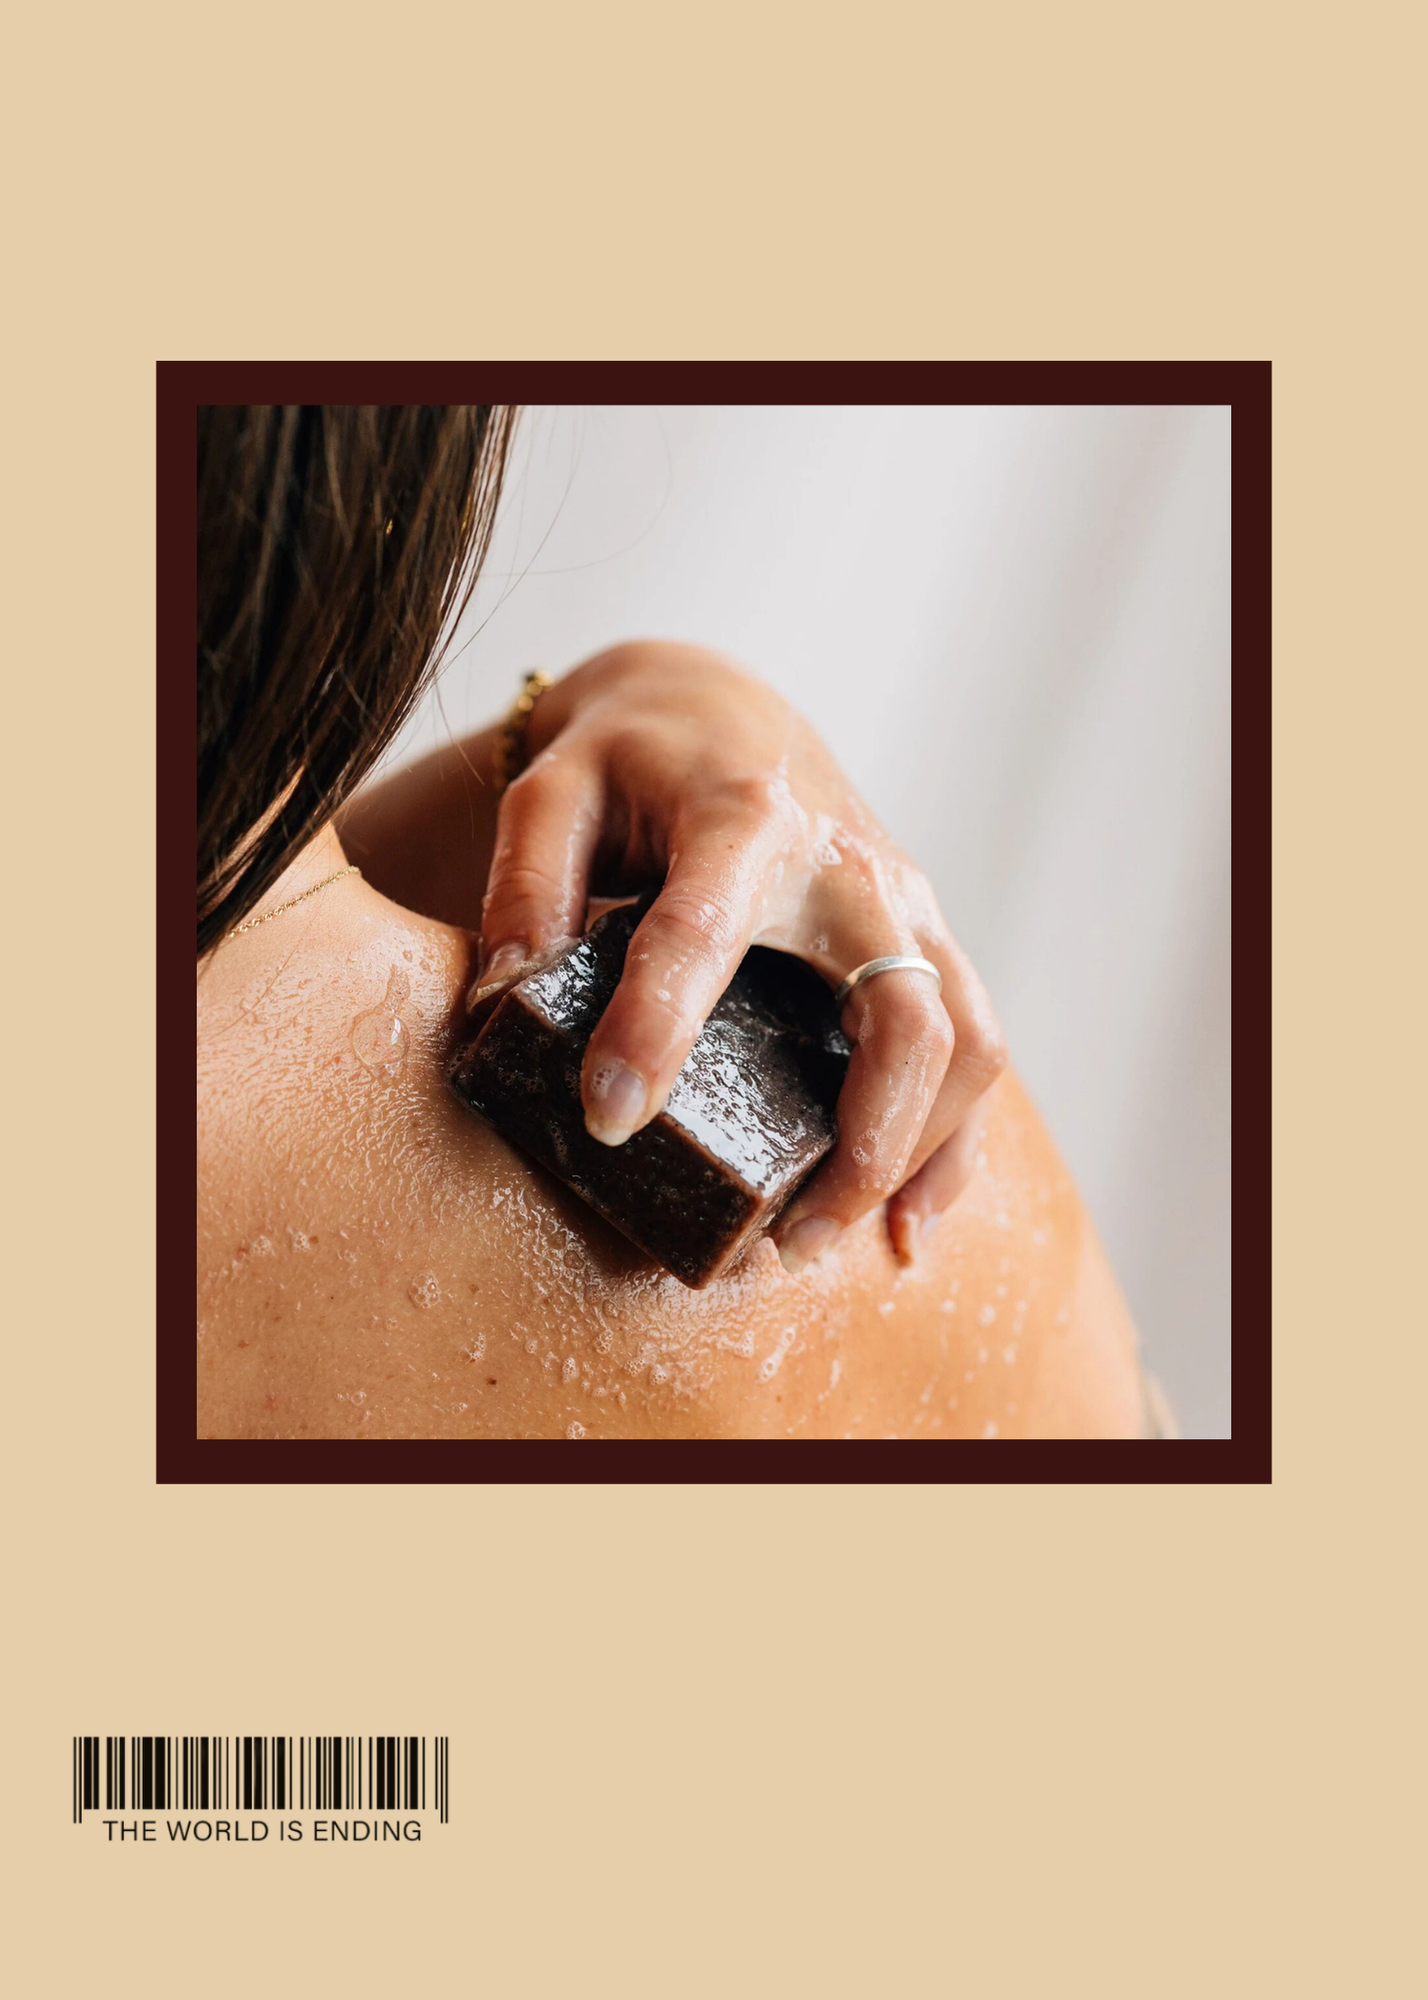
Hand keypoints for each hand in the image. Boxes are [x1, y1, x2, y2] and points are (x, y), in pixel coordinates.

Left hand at [473, 642, 1006, 1270]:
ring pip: (964, 1042)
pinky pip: (977, 1049)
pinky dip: (952, 1146)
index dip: (655, 1030)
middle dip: (855, 1142)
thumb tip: (505, 998)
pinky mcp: (925, 941)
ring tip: (819, 1242)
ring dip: (912, 1157)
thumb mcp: (554, 788)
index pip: (704, 933)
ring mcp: (905, 907)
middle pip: (901, 1015)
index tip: (609, 1121)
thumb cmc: (631, 758)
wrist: (719, 710)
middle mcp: (850, 866)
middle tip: (770, 1238)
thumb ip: (524, 882)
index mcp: (743, 816)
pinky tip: (903, 1225)